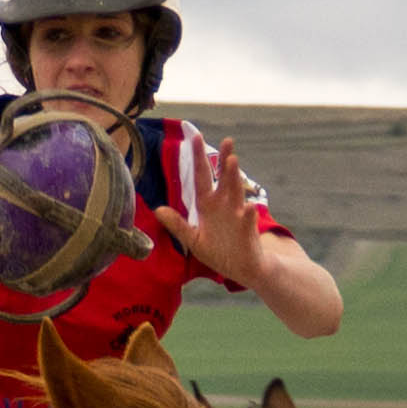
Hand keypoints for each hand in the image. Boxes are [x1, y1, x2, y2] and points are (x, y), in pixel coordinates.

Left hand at [153, 131, 267, 287]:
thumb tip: (158, 209)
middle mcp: (224, 205)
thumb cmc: (218, 252)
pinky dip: (248, 214)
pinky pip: (247, 220)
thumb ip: (177, 225)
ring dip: (233, 177)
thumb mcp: (193, 240)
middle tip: (227, 141)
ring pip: (236, 192)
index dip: (199, 159)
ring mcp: (238, 215)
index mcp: (208, 206)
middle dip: (225, 160)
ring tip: (232, 160)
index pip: (201, 178)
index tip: (196, 138)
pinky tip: (248, 207)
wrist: (242, 269)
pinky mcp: (248, 230)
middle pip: (224, 178)